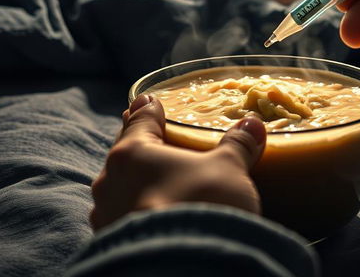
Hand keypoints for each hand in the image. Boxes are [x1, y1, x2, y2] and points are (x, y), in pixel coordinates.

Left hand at [90, 94, 266, 230]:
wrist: (183, 267)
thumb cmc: (200, 205)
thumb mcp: (228, 169)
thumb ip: (237, 145)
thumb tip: (251, 125)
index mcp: (132, 152)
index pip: (138, 119)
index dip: (147, 108)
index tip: (148, 100)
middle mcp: (110, 181)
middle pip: (127, 153)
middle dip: (143, 146)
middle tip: (157, 138)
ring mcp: (107, 216)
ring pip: (122, 187)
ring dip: (139, 181)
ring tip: (159, 180)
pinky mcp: (113, 244)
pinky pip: (125, 216)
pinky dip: (140, 208)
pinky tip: (157, 213)